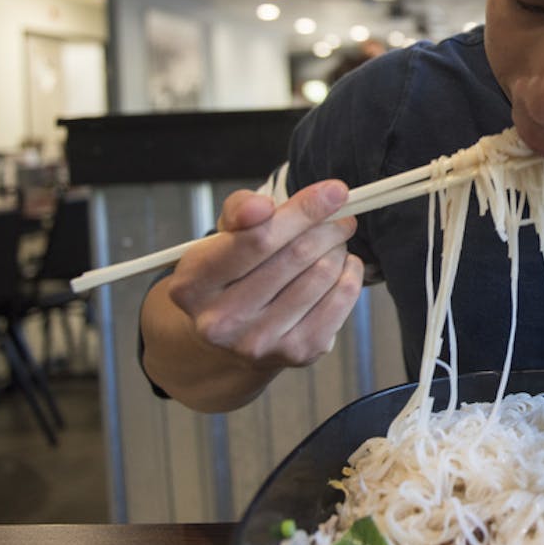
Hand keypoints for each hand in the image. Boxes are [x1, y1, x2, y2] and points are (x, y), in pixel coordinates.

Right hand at [145, 179, 363, 408]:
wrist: (233, 337)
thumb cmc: (232, 272)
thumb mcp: (223, 237)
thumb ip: (240, 210)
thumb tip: (260, 206)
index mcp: (193, 285)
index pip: (258, 239)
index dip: (303, 210)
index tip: (335, 191)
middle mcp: (222, 321)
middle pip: (296, 255)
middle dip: (328, 226)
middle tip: (339, 217)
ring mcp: (260, 342)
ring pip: (323, 274)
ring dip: (338, 248)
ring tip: (333, 242)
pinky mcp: (297, 353)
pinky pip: (342, 299)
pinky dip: (350, 273)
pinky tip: (341, 266)